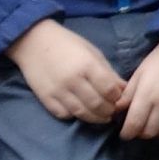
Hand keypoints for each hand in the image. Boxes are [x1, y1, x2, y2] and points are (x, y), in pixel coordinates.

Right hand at [11, 20, 130, 124]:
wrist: (34, 42)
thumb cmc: (68, 44)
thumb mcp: (92, 53)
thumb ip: (108, 73)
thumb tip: (124, 90)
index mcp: (87, 65)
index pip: (109, 90)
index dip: (117, 97)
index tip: (119, 98)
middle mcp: (73, 80)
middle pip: (97, 105)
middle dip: (109, 111)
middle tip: (112, 110)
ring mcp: (58, 91)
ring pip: (81, 113)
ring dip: (95, 118)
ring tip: (101, 116)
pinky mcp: (45, 98)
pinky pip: (64, 114)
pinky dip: (74, 116)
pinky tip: (80, 111)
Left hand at [119, 32, 158, 141]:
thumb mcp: (139, 74)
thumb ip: (127, 95)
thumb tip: (116, 111)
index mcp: (147, 95)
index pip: (134, 125)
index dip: (127, 133)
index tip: (124, 133)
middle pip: (149, 133)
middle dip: (140, 133)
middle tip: (139, 127)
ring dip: (157, 131)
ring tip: (153, 123)